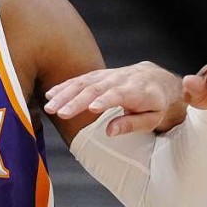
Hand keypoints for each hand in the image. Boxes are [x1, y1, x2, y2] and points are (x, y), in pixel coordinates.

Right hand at [44, 61, 185, 134]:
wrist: (156, 79)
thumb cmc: (156, 104)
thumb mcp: (153, 118)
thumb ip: (132, 124)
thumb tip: (110, 131)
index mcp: (136, 91)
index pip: (118, 94)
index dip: (104, 100)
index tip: (91, 109)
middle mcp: (119, 79)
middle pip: (95, 89)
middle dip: (76, 101)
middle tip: (60, 113)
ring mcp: (107, 75)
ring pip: (83, 83)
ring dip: (64, 94)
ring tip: (49, 107)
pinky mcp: (98, 75)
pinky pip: (79, 79)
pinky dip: (64, 86)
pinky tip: (50, 94)